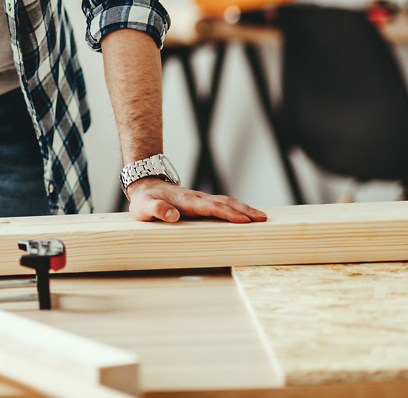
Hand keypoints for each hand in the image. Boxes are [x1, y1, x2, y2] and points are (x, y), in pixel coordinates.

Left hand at [124, 178, 266, 223]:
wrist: (145, 187)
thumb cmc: (145, 201)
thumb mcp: (145, 208)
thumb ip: (157, 211)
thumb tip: (173, 215)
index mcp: (186, 202)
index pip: (211, 208)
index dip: (228, 214)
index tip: (244, 220)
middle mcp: (197, 199)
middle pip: (225, 202)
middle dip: (244, 210)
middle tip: (263, 219)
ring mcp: (200, 200)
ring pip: (226, 202)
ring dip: (244, 209)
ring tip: (262, 217)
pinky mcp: (201, 203)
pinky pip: (222, 204)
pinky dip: (236, 208)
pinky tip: (246, 215)